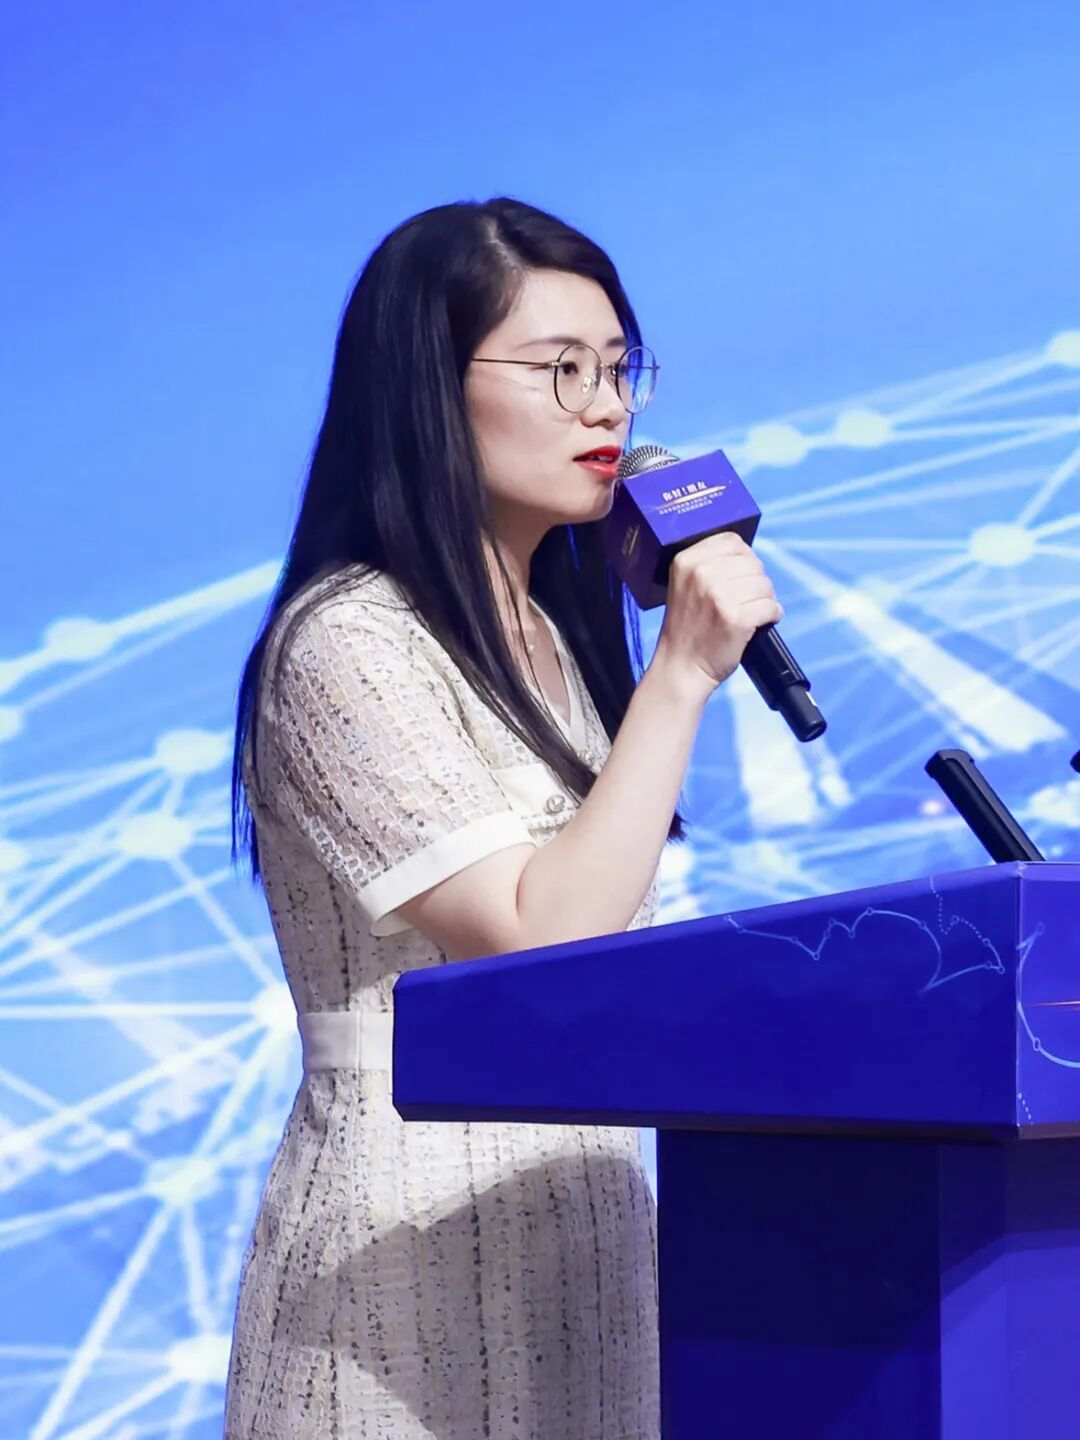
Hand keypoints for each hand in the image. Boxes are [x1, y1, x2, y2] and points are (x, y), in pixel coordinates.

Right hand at [649, 533, 783, 697]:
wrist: (680, 666)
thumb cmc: (687, 627)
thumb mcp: (685, 585)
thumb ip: (709, 564)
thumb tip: (748, 556)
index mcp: (687, 561)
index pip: (732, 541)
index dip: (744, 558)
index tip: (740, 577)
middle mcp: (701, 574)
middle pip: (753, 563)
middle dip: (756, 582)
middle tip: (746, 600)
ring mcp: (719, 596)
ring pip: (765, 584)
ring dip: (765, 600)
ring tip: (751, 612)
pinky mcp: (736, 619)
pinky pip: (771, 607)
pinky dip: (771, 616)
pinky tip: (760, 623)